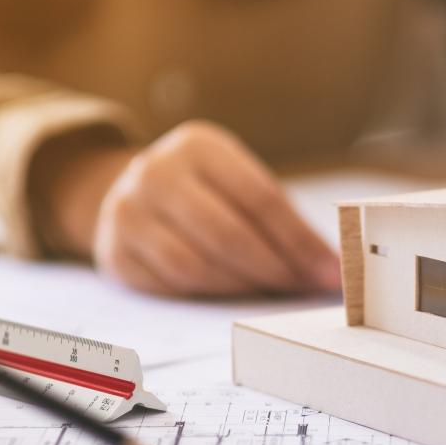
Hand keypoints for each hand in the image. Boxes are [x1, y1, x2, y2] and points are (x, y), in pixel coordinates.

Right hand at [38, 121, 340, 296]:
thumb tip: (329, 265)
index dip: (300, 240)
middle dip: (275, 270)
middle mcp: (155, 172)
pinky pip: (172, 286)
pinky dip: (210, 297)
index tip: (330, 271)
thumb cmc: (203, 191)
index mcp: (197, 146)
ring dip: (244, 288)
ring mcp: (127, 212)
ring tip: (273, 294)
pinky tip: (234, 298)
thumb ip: (279, 216)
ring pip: (198, 267)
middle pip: (228, 235)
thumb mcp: (236, 181)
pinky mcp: (115, 253)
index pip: (260, 198)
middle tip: (305, 290)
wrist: (124, 192)